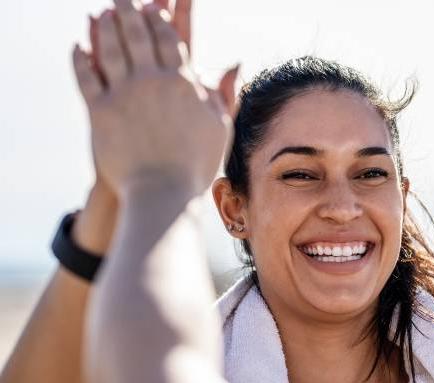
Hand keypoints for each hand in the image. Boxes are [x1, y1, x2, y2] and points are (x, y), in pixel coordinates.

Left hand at [73, 0, 237, 197]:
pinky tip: (79, 46)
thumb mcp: (220, 127)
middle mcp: (152, 81)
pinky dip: (82, 58)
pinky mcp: (100, 110)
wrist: (163, 192)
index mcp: (183, 83)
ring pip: (111, 48)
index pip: (170, 38)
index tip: (155, 5)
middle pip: (138, 34)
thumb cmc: (196, 164)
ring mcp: (124, 94)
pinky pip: (87, 75)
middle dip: (129, 10)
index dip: (161, 17)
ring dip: (105, 26)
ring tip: (102, 12)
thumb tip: (234, 63)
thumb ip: (224, 93)